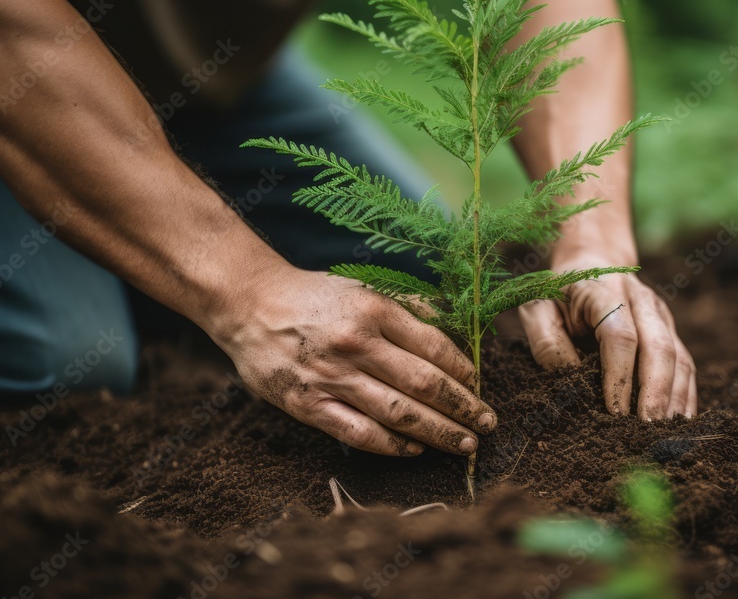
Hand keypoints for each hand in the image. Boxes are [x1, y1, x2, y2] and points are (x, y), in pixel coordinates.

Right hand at [215, 269, 496, 455]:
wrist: (249, 304)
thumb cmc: (313, 296)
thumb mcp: (363, 287)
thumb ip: (406, 306)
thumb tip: (451, 324)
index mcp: (374, 311)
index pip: (434, 345)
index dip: (463, 370)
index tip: (477, 384)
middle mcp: (357, 344)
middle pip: (424, 384)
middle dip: (463, 408)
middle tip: (487, 424)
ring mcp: (333, 377)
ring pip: (398, 413)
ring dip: (437, 432)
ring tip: (464, 444)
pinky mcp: (309, 404)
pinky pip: (359, 433)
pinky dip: (391, 445)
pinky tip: (414, 450)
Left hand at [518, 258, 695, 418]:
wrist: (590, 261)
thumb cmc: (558, 291)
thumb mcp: (537, 308)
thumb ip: (547, 342)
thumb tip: (569, 379)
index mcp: (605, 289)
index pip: (620, 335)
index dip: (620, 376)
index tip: (614, 413)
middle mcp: (642, 301)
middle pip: (660, 347)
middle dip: (656, 392)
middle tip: (647, 430)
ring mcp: (662, 316)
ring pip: (680, 358)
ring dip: (675, 399)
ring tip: (664, 435)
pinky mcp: (671, 332)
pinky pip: (686, 366)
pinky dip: (685, 396)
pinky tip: (678, 425)